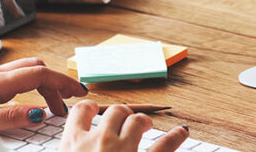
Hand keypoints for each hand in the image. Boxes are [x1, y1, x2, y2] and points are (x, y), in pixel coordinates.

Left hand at [0, 57, 87, 130]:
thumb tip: (39, 113)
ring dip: (46, 82)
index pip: (40, 74)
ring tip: (53, 106)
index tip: (78, 92)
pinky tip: (31, 100)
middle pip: (37, 68)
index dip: (62, 81)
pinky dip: (33, 83)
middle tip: (68, 103)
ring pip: (28, 69)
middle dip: (57, 82)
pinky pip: (18, 74)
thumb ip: (11, 116)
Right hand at [58, 101, 189, 151]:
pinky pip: (164, 146)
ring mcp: (124, 150)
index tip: (93, 109)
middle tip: (124, 120)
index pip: (80, 112)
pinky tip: (181, 132)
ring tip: (146, 125)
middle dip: (121, 114)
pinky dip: (175, 137)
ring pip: (137, 120)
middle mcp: (100, 141)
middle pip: (114, 112)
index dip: (89, 108)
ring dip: (143, 120)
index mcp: (73, 145)